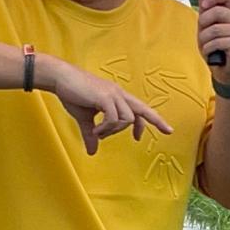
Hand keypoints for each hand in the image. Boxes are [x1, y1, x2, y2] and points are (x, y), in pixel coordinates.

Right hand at [39, 56, 171, 154]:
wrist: (60, 77)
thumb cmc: (72, 93)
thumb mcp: (84, 118)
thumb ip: (91, 134)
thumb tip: (92, 151)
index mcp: (117, 96)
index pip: (137, 109)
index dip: (144, 122)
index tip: (140, 137)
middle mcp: (119, 94)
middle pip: (142, 109)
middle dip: (156, 120)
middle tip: (168, 131)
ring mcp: (113, 95)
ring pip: (127, 119)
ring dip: (113, 131)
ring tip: (98, 133)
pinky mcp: (105, 97)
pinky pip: (114, 119)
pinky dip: (106, 128)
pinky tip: (95, 130)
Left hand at [197, 0, 229, 78]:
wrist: (225, 70)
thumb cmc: (216, 47)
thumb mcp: (206, 26)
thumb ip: (205, 8)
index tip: (204, 4)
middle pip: (217, 11)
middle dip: (203, 22)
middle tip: (203, 33)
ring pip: (214, 29)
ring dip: (204, 40)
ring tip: (206, 46)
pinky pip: (216, 42)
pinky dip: (208, 49)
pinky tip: (211, 53)